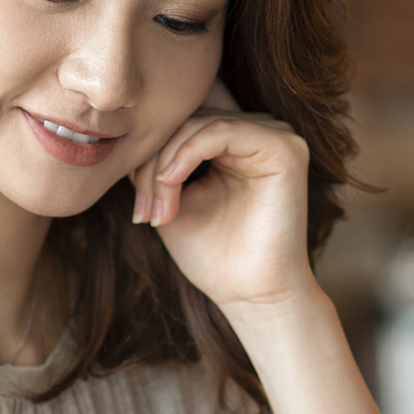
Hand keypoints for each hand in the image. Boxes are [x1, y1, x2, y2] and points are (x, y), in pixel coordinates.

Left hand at [130, 81, 315, 308]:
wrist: (250, 295)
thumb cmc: (214, 255)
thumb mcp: (171, 199)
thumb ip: (156, 163)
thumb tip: (129, 132)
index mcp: (235, 142)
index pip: (183, 119)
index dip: (150, 150)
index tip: (136, 201)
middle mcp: (259, 132)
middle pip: (187, 119)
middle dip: (152, 162)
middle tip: (142, 210)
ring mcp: (276, 136)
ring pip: (199, 124)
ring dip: (164, 165)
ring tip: (157, 210)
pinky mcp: (285, 149)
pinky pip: (222, 131)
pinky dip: (187, 153)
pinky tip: (171, 182)